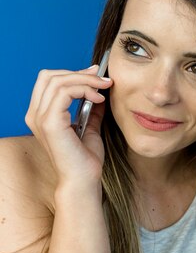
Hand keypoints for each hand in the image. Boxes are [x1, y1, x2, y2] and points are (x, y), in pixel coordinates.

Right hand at [25, 65, 112, 183]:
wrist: (84, 180)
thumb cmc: (85, 159)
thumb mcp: (90, 127)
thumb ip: (91, 109)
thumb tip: (99, 92)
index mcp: (41, 114)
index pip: (48, 81)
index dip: (72, 73)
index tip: (96, 74)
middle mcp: (35, 114)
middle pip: (49, 76)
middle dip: (79, 73)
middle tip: (102, 79)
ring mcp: (40, 118)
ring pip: (58, 81)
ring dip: (85, 80)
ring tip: (104, 88)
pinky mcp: (50, 122)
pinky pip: (64, 92)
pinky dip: (84, 90)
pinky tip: (98, 99)